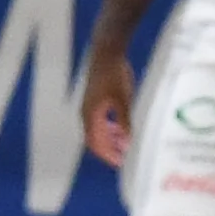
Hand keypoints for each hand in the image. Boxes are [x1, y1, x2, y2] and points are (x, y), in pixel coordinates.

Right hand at [79, 44, 134, 168]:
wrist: (105, 52)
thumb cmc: (114, 75)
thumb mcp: (123, 100)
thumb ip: (124, 123)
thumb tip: (127, 143)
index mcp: (91, 115)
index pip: (95, 143)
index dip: (107, 155)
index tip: (120, 163)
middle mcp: (87, 113)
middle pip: (95, 138)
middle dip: (109, 149)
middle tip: (124, 157)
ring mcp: (89, 106)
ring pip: (98, 129)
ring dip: (109, 139)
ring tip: (124, 144)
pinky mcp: (94, 99)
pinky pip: (100, 119)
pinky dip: (109, 127)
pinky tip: (120, 127)